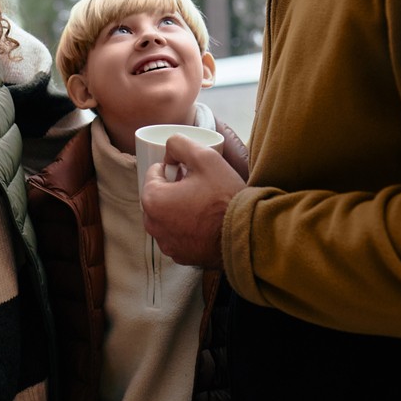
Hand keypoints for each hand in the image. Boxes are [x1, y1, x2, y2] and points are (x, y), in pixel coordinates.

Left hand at [142, 134, 247, 268]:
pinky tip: (205, 222)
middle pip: (157, 196)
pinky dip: (186, 227)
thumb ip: (180, 144)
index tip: (190, 172)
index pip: (154, 172)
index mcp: (153, 200)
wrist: (247, 235)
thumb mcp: (206, 158)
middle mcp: (153, 225)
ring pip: (166, 217)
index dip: (173, 167)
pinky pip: (177, 235)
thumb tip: (169, 151)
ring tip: (203, 204)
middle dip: (173, 189)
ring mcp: (167, 244)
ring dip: (178, 209)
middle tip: (198, 186)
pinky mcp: (180, 257)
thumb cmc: (225, 197)